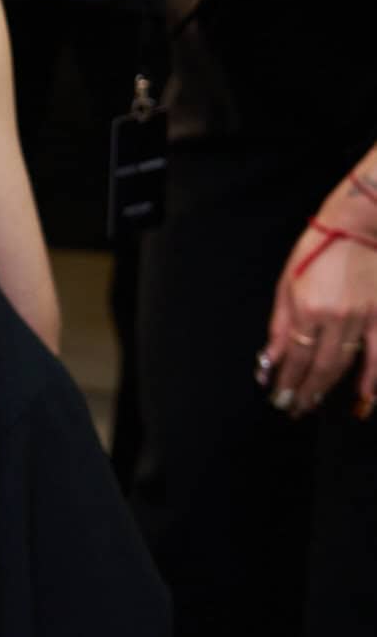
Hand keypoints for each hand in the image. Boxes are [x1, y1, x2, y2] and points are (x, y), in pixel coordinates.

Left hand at [260, 207, 376, 418]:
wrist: (356, 227)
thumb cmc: (315, 250)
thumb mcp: (286, 283)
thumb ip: (279, 324)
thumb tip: (269, 359)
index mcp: (305, 307)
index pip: (293, 356)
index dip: (287, 380)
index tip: (279, 398)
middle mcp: (333, 317)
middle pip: (317, 366)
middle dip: (304, 390)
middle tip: (293, 408)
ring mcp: (359, 318)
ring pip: (343, 363)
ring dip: (327, 387)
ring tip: (313, 404)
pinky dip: (371, 377)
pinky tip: (363, 397)